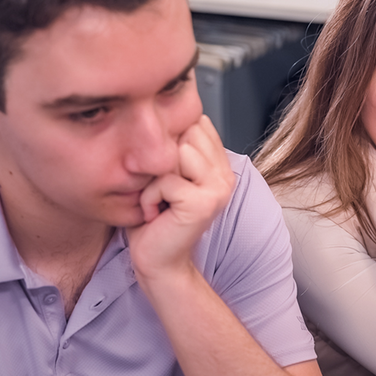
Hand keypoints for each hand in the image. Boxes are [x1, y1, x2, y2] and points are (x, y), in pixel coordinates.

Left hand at [127, 115, 233, 280]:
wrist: (159, 262)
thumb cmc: (156, 220)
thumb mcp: (166, 175)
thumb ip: (175, 148)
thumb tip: (167, 113)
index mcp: (219, 165)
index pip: (197, 124)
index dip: (170, 142)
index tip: (165, 175)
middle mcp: (225, 174)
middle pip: (185, 134)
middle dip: (162, 158)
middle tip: (161, 190)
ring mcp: (218, 188)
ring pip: (175, 153)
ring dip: (155, 178)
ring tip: (159, 200)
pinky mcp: (203, 202)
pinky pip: (164, 180)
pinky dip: (150, 198)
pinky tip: (156, 214)